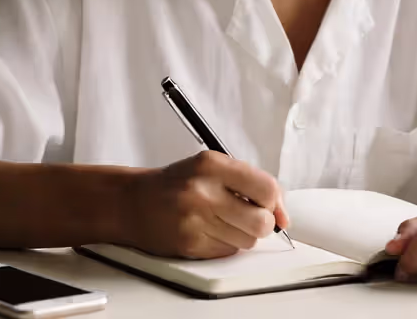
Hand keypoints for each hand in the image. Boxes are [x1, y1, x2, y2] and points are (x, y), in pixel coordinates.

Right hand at [126, 151, 290, 258]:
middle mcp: (203, 191)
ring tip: (222, 221)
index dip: (275, 202)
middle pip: (262, 221)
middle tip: (249, 217)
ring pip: (247, 240)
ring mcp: (196, 219)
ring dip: (242, 235)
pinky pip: (228, 251)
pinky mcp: (190, 243)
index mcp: (212, 165)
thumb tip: (283, 216)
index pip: (267, 188)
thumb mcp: (212, 167)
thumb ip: (250, 183)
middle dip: (262, 223)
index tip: (272, 207)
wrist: (133, 202)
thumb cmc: (176, 184)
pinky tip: (209, 231)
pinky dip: (225, 244)